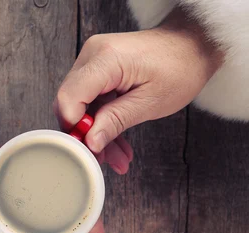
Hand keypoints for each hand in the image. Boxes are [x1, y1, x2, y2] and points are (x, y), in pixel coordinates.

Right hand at [54, 7, 222, 173]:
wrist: (191, 45)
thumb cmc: (180, 67)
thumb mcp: (150, 102)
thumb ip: (115, 121)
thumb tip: (90, 142)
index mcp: (105, 59)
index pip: (69, 98)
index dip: (74, 127)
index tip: (89, 148)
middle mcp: (92, 55)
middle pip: (70, 103)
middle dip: (85, 135)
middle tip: (104, 159)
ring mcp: (92, 60)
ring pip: (78, 106)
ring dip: (95, 132)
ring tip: (117, 157)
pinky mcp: (96, 68)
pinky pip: (89, 100)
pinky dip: (100, 121)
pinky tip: (115, 142)